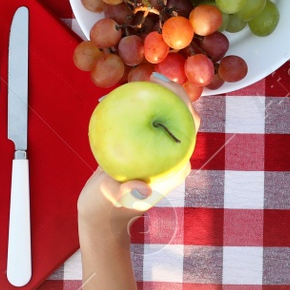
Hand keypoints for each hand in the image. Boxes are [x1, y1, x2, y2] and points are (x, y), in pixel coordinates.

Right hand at [78, 78, 199, 225]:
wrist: (100, 212)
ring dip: (152, 95)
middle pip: (178, 114)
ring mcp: (155, 148)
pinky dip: (131, 106)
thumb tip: (141, 189)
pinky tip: (115, 95)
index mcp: (176, 163)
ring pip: (160, 113)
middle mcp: (171, 153)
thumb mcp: (116, 200)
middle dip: (172, 92)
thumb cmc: (110, 207)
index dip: (185, 104)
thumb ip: (128, 194)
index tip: (169, 89)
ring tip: (137, 80)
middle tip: (152, 77)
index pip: (189, 127)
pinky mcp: (139, 145)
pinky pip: (139, 119)